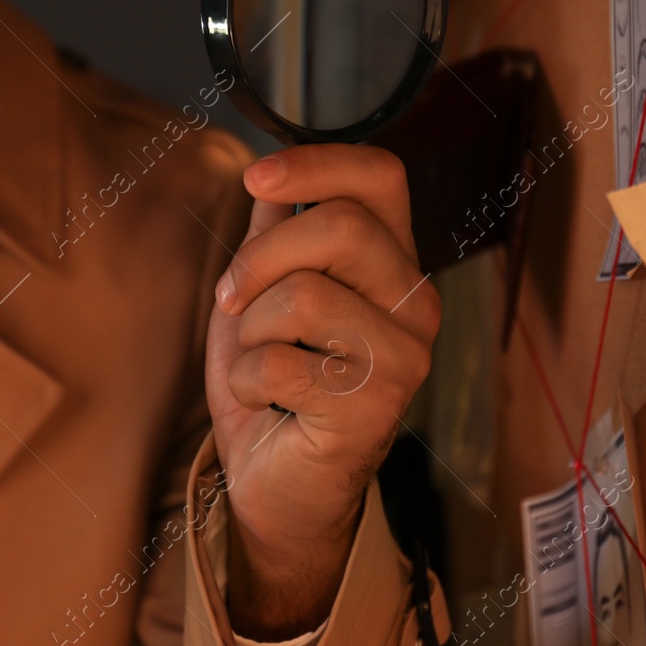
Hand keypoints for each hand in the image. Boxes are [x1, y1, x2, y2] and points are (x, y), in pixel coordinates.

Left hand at [204, 143, 440, 640]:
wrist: (273, 483)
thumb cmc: (271, 383)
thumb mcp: (263, 292)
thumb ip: (274, 231)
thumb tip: (270, 173)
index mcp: (391, 262)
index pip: (381, 176)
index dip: (317, 163)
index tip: (255, 176)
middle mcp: (414, 303)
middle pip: (341, 227)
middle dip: (259, 259)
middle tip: (231, 299)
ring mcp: (403, 357)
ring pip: (304, 295)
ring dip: (248, 330)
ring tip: (256, 359)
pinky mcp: (375, 408)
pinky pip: (278, 361)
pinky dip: (244, 379)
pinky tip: (264, 401)